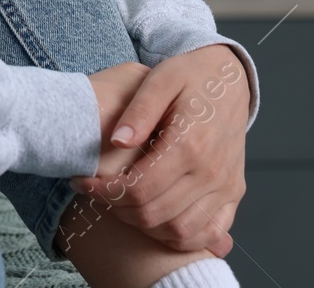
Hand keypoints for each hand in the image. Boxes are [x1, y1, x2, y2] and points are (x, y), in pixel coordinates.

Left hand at [71, 45, 249, 255]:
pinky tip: (155, 219)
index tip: (80, 181)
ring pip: (178, 232)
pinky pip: (208, 232)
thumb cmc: (190, 77)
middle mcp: (211, 172)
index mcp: (190, 144)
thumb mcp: (160, 79)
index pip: (139, 189)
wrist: (230, 80)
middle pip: (153, 214)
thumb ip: (139, 111)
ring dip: (143, 226)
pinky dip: (179, 236)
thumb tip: (118, 141)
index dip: (103, 192)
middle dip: (116, 208)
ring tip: (122, 202)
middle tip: (98, 191)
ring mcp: (226, 187)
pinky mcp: (233, 193)